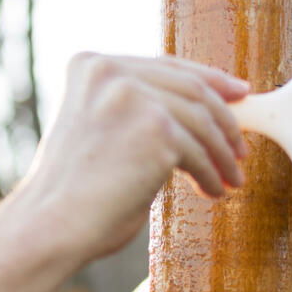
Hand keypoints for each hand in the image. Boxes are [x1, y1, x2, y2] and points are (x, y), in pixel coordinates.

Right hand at [11, 53, 250, 258]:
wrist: (50, 226)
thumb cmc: (73, 193)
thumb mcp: (100, 130)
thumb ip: (136, 109)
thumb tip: (197, 113)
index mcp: (90, 65)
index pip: (165, 65)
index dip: (209, 78)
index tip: (238, 93)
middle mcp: (110, 71)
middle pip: (191, 88)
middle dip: (225, 119)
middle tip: (241, 148)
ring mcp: (133, 96)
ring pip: (202, 120)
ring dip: (222, 153)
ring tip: (230, 177)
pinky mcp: (156, 129)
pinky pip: (200, 151)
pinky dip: (212, 173)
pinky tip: (213, 189)